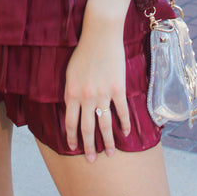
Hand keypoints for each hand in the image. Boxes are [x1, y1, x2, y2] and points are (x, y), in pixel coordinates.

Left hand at [64, 26, 130, 162]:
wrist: (100, 34)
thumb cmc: (83, 51)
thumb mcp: (70, 72)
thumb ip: (71, 92)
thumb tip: (71, 109)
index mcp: (71, 92)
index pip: (70, 122)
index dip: (72, 137)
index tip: (74, 148)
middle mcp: (86, 96)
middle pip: (87, 128)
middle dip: (89, 147)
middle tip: (91, 161)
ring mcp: (103, 93)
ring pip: (105, 124)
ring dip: (108, 142)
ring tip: (110, 153)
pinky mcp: (118, 88)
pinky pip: (121, 111)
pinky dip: (124, 124)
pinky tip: (126, 133)